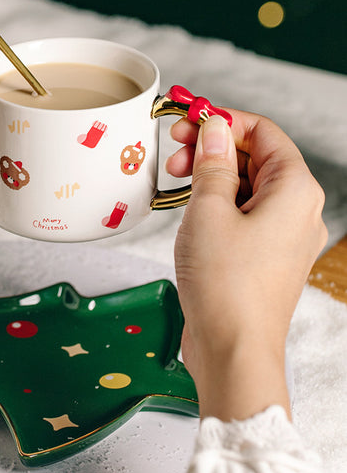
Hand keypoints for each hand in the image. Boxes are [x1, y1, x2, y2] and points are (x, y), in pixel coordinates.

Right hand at [166, 111, 326, 420]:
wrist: (234, 352)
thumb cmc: (227, 287)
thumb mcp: (208, 210)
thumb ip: (211, 163)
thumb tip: (213, 130)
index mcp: (295, 190)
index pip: (262, 132)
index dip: (222, 121)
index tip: (187, 121)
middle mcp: (299, 210)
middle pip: (257, 158)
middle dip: (213, 149)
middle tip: (174, 153)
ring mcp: (285, 236)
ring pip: (248, 187)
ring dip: (211, 177)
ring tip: (175, 183)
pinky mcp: (268, 258)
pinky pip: (245, 216)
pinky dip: (218, 205)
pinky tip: (188, 210)